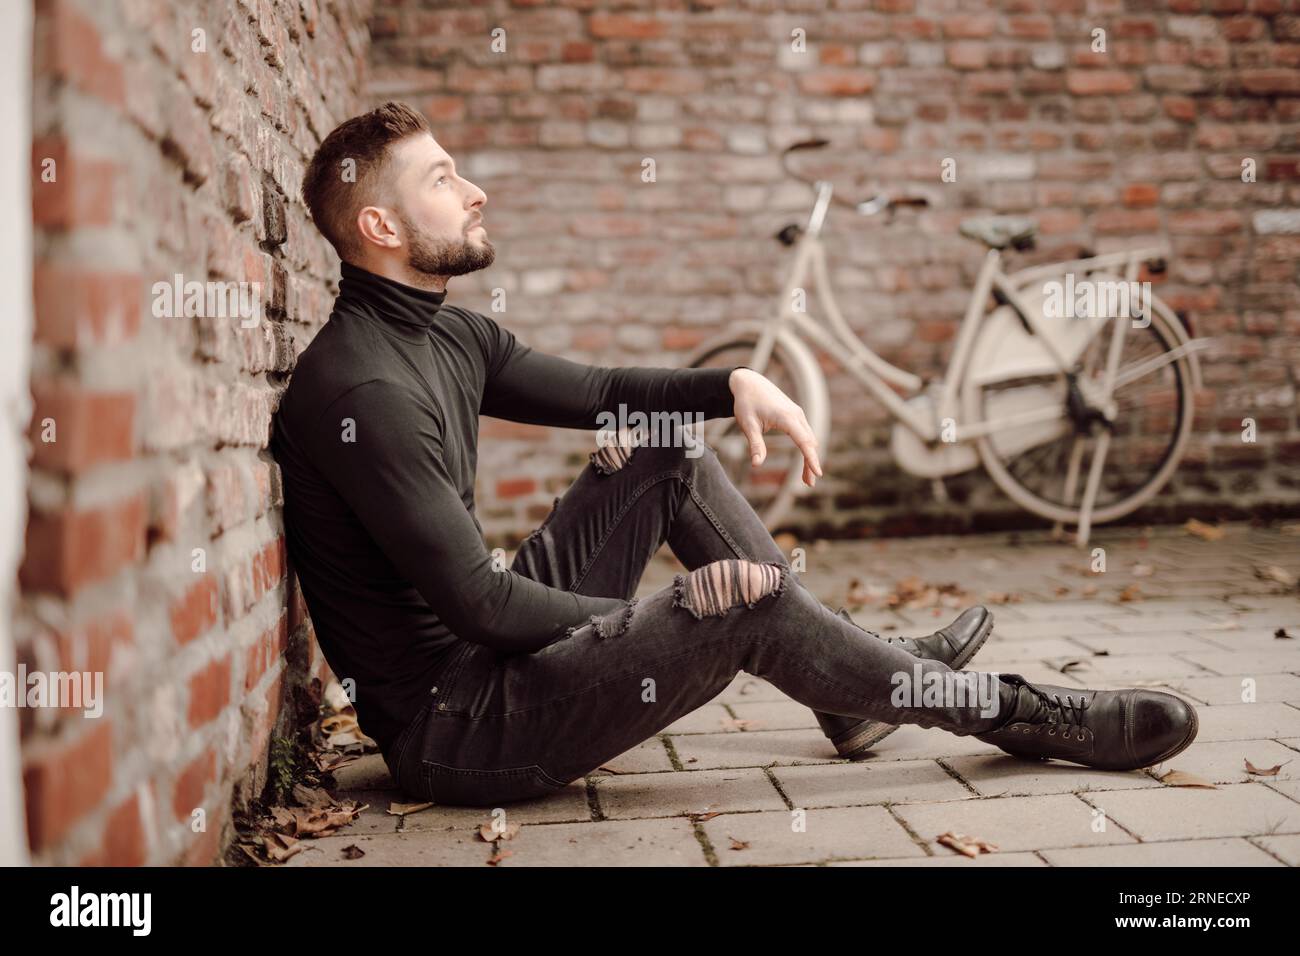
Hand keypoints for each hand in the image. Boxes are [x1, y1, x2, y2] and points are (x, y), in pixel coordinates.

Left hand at [728, 367, 822, 486]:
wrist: (749, 382)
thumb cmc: (746, 403)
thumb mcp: (748, 425)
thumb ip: (755, 444)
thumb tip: (757, 465)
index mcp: (786, 417)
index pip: (804, 441)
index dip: (811, 459)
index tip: (818, 473)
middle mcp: (797, 415)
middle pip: (810, 443)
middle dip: (810, 464)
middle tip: (808, 485)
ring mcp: (798, 414)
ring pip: (809, 439)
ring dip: (810, 457)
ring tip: (806, 479)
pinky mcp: (795, 415)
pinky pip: (805, 434)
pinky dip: (807, 448)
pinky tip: (805, 460)